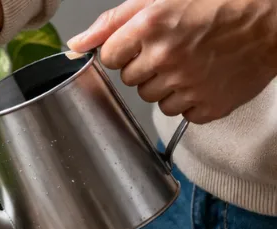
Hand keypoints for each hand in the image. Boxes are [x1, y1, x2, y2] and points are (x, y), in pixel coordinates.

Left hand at [68, 0, 276, 122]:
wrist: (274, 18)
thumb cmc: (220, 1)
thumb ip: (113, 21)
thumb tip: (75, 44)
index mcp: (150, 27)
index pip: (108, 57)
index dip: (122, 51)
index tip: (140, 44)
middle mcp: (165, 57)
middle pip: (129, 80)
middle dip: (144, 66)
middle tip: (173, 48)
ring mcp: (188, 84)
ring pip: (153, 99)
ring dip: (165, 85)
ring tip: (191, 62)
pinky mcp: (209, 105)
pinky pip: (182, 113)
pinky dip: (190, 100)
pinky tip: (205, 78)